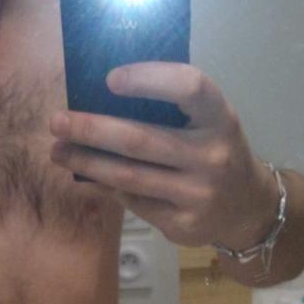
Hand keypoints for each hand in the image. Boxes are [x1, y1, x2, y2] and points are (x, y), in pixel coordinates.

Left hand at [49, 62, 278, 250]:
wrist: (246, 207)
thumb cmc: (216, 150)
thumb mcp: (210, 122)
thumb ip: (173, 109)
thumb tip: (104, 97)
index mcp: (220, 118)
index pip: (189, 87)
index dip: (149, 79)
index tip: (109, 79)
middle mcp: (212, 156)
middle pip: (140, 139)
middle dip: (91, 129)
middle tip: (57, 121)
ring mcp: (197, 195)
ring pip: (129, 177)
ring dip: (87, 162)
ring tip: (59, 151)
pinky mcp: (183, 225)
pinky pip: (134, 202)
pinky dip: (106, 187)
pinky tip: (88, 177)